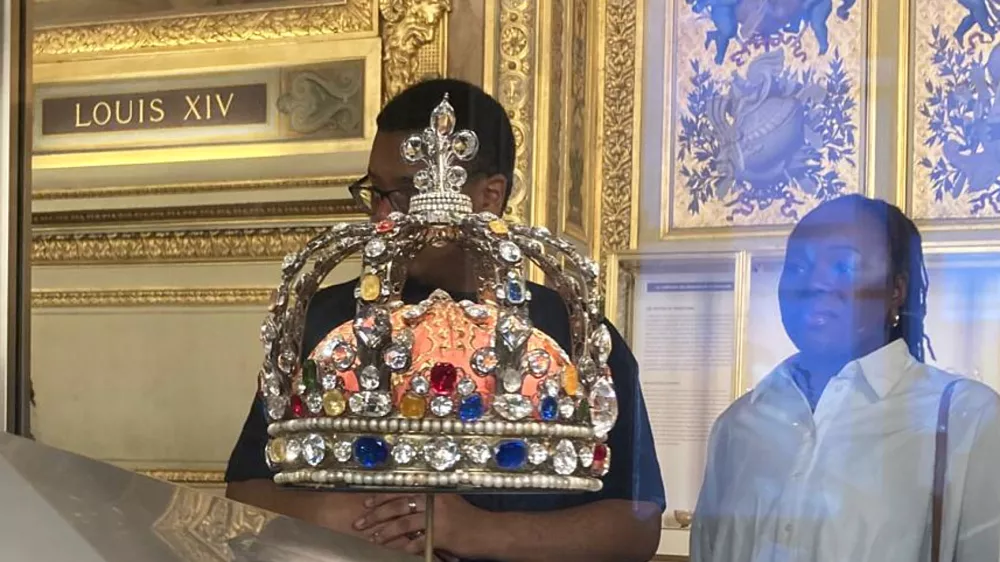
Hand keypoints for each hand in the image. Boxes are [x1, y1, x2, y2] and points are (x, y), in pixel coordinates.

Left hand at [352, 493, 485, 556]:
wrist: (488, 531)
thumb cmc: (468, 518)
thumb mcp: (448, 502)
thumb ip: (427, 500)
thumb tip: (401, 505)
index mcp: (433, 489)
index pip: (401, 489)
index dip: (381, 496)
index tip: (365, 502)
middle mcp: (434, 499)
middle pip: (397, 505)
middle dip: (376, 515)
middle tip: (360, 522)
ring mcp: (437, 517)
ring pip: (403, 524)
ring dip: (385, 533)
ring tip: (373, 538)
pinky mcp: (440, 534)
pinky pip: (416, 541)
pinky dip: (404, 547)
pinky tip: (396, 551)